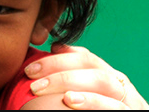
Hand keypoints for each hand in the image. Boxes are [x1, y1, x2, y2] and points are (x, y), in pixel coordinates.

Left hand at [24, 44, 147, 109]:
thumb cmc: (91, 111)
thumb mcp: (83, 94)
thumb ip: (68, 79)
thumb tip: (51, 52)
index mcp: (106, 74)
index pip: (82, 56)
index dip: (56, 57)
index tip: (31, 67)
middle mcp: (118, 82)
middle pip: (89, 62)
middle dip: (56, 66)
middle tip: (30, 76)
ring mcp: (128, 98)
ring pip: (102, 79)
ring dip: (69, 80)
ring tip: (41, 87)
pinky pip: (114, 106)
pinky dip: (91, 101)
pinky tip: (70, 100)